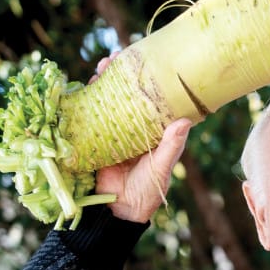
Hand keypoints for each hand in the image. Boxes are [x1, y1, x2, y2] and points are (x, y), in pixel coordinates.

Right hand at [90, 53, 191, 222]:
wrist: (119, 212)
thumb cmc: (147, 192)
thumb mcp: (162, 168)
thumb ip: (171, 146)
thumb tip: (185, 121)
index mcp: (153, 132)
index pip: (152, 101)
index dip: (148, 82)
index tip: (147, 62)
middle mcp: (134, 129)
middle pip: (127, 96)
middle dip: (121, 75)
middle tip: (116, 57)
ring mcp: (113, 132)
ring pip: (108, 101)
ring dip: (103, 83)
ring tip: (101, 67)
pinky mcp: (94, 140)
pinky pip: (89, 116)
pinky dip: (86, 101)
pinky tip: (84, 87)